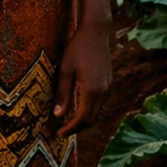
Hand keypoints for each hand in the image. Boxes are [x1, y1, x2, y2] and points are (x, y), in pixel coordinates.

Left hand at [53, 21, 112, 137]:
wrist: (96, 32)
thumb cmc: (77, 48)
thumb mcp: (65, 70)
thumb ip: (62, 94)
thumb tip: (57, 116)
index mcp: (92, 90)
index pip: (82, 119)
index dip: (70, 129)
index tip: (58, 134)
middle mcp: (103, 92)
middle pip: (92, 120)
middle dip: (77, 128)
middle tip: (61, 131)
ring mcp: (108, 88)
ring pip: (97, 113)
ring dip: (83, 120)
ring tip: (67, 122)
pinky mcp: (109, 84)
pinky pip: (100, 104)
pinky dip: (89, 111)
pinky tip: (77, 108)